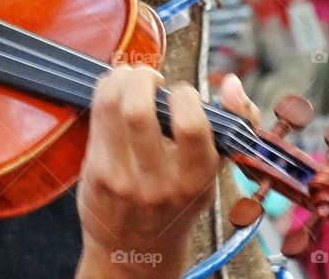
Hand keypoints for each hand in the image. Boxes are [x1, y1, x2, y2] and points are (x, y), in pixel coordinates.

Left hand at [75, 69, 258, 278]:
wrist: (137, 251)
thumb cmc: (178, 201)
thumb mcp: (212, 173)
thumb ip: (233, 126)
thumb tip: (232, 83)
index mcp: (196, 179)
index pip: (191, 125)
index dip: (184, 95)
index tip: (182, 94)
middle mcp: (158, 181)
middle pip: (139, 111)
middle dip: (143, 77)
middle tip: (150, 77)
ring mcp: (122, 177)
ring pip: (112, 107)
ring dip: (120, 78)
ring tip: (131, 77)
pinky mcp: (96, 171)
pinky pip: (96, 116)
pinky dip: (105, 90)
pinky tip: (114, 89)